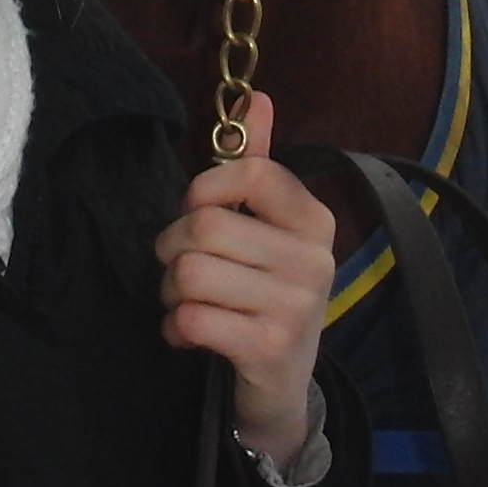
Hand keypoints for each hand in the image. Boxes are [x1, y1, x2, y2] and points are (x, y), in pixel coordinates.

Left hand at [154, 91, 336, 464]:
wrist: (283, 388)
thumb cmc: (265, 293)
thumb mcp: (267, 229)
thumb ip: (257, 165)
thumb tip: (258, 98)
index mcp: (315, 221)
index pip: (251, 173)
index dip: (205, 188)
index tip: (198, 210)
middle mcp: (314, 260)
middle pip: (206, 225)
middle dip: (173, 248)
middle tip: (183, 269)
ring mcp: (296, 306)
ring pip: (192, 272)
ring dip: (172, 292)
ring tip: (189, 304)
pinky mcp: (270, 348)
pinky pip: (193, 318)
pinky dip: (176, 327)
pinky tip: (190, 335)